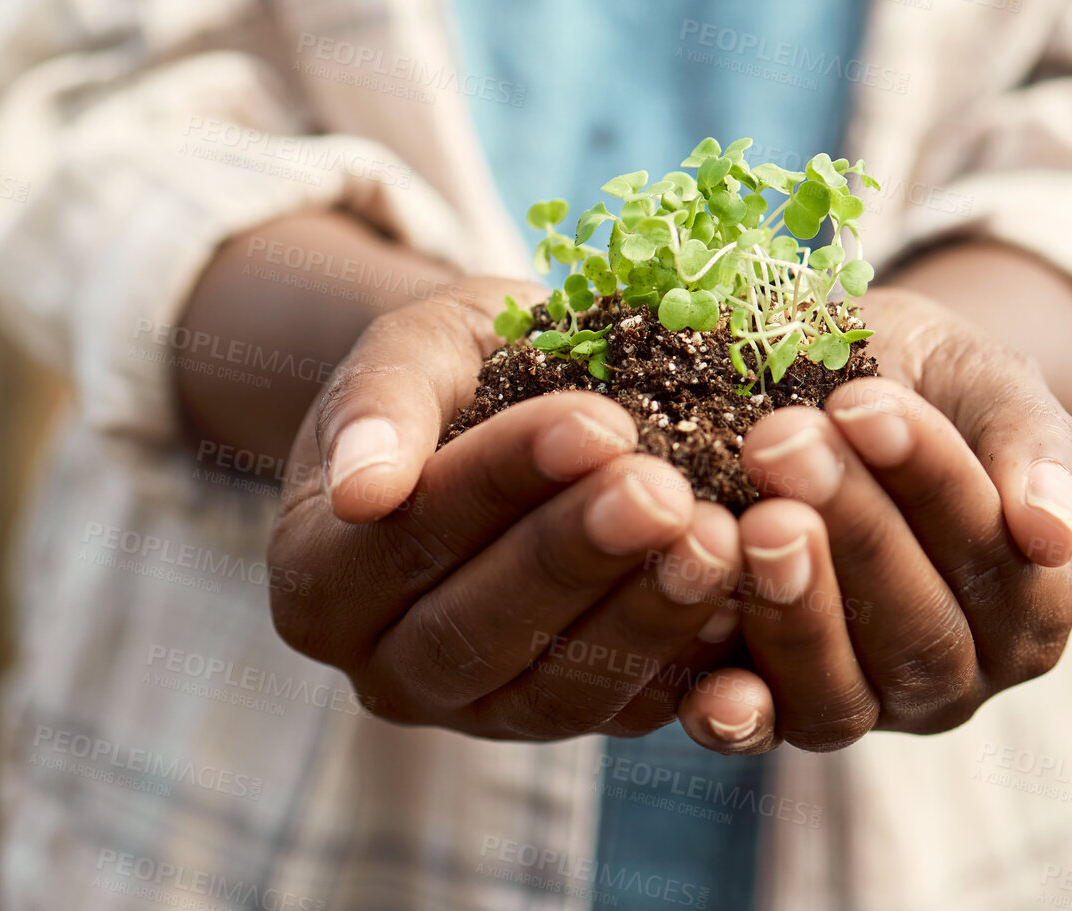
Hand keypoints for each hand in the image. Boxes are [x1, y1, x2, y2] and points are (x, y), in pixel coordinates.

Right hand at [265, 276, 762, 739]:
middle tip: (666, 491)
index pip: (409, 537)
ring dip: (645, 618)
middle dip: (577, 558)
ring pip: (559, 691)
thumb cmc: (454, 370)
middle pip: (476, 633)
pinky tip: (753, 598)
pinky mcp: (574, 722)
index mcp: (318, 581)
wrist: (510, 409)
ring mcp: (482, 713)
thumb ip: (379, 404)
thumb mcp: (411, 348)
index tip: (599, 420)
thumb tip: (363, 488)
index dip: (505, 481)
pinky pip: (632, 714)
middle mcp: (388, 671)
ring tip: (722, 538)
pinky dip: (694, 666)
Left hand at [673, 284, 1071, 753]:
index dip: (932, 484)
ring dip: (795, 610)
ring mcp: (868, 706)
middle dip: (852, 533)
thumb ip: (1032, 449)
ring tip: (752, 522)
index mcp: (1034, 606)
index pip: (998, 560)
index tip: (863, 405)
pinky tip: (708, 685)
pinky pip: (760, 732)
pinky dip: (736, 713)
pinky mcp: (779, 716)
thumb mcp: (988, 386)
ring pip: (842, 694)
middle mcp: (957, 675)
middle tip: (783, 443)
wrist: (841, 390)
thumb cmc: (930, 387)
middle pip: (919, 633)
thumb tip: (1050, 534)